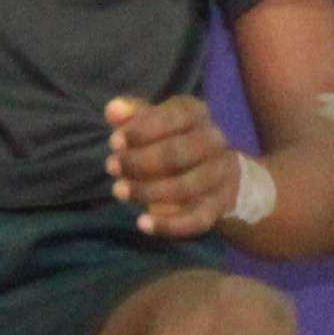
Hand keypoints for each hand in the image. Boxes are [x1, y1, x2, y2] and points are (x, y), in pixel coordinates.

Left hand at [103, 95, 241, 237]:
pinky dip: (169, 225)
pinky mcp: (221, 205)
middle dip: (140, 161)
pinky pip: (198, 219)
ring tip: (119, 191)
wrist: (218, 172)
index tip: (114, 143)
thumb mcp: (155, 122)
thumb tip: (112, 110)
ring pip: (186, 186)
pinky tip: (142, 224)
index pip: (174, 116)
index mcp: (197, 114)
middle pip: (178, 152)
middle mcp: (215, 141)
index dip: (142, 129)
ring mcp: (221, 174)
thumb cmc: (174, 141)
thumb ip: (133, 114)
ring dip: (148, 191)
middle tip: (112, 167)